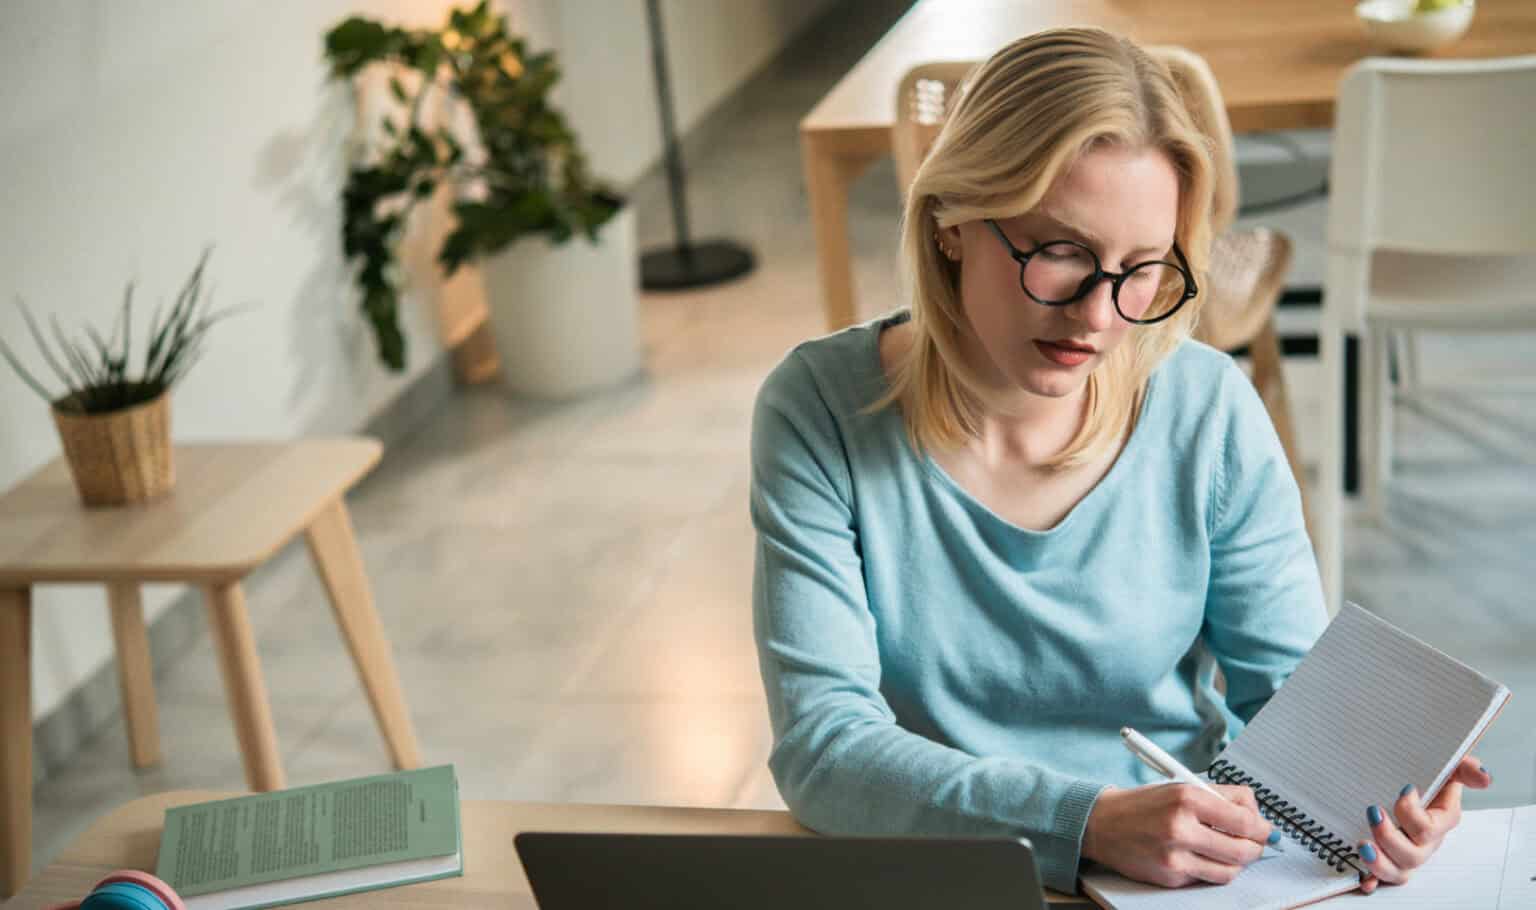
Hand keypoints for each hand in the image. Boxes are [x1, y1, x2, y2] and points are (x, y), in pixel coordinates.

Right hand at [1083, 783, 1277, 887]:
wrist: (1103, 824)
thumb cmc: (1145, 804)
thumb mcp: (1181, 787)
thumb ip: (1221, 798)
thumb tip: (1257, 817)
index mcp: (1187, 798)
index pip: (1244, 819)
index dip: (1261, 827)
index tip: (1264, 829)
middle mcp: (1181, 827)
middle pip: (1242, 849)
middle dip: (1255, 848)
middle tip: (1254, 843)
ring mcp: (1175, 856)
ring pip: (1229, 870)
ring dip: (1237, 863)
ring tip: (1230, 852)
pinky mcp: (1170, 876)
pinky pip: (1206, 878)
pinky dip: (1211, 869)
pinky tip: (1201, 856)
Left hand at [1356, 755, 1492, 893]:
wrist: (1399, 781)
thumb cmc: (1424, 778)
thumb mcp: (1444, 768)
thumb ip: (1463, 769)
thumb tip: (1484, 776)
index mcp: (1438, 822)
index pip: (1430, 827)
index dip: (1412, 813)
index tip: (1403, 790)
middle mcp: (1424, 843)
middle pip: (1413, 855)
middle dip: (1389, 837)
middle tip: (1373, 812)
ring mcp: (1406, 854)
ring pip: (1399, 871)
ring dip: (1380, 862)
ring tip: (1363, 845)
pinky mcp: (1387, 861)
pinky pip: (1382, 879)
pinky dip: (1373, 880)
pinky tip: (1363, 880)